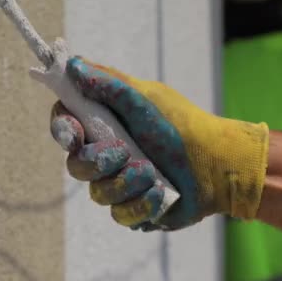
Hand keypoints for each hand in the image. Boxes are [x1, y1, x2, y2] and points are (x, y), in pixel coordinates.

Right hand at [51, 57, 268, 230]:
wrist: (218, 165)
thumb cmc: (182, 126)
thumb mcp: (146, 99)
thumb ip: (108, 83)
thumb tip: (72, 65)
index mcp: (106, 125)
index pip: (66, 128)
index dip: (63, 130)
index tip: (73, 132)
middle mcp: (107, 156)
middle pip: (76, 166)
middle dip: (97, 161)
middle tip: (124, 153)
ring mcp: (119, 185)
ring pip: (98, 194)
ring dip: (126, 183)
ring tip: (153, 173)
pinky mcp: (134, 210)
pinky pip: (120, 215)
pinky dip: (141, 204)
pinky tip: (160, 193)